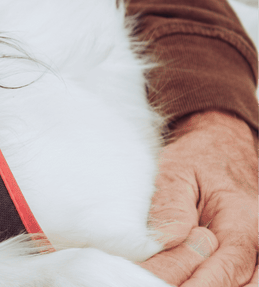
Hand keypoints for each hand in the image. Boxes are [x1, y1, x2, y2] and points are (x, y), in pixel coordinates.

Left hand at [141, 111, 257, 285]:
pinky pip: (240, 279)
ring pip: (244, 284)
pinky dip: (217, 282)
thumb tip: (168, 242)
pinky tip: (189, 280)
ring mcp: (256, 249)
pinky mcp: (247, 254)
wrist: (221, 145)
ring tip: (175, 283)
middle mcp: (257, 238)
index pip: (228, 265)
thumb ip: (170, 206)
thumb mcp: (175, 171)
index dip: (201, 285)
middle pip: (241, 283)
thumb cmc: (196, 158)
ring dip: (211, 286)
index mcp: (242, 219)